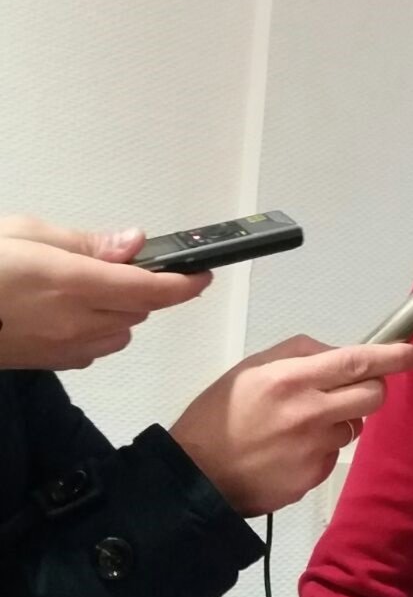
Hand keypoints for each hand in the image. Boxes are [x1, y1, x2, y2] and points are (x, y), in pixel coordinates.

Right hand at [0, 216, 208, 369]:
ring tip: (87, 287)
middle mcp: (74, 321)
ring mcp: (61, 347)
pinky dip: (96, 331)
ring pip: (120, 333)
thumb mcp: (25, 233)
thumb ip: (85, 243)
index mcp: (72, 283)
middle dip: (142, 289)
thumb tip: (132, 243)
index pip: (150, 289)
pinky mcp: (48, 363)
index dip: (184, 283)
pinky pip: (94, 350)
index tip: (203, 274)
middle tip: (120, 265)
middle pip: (140, 311)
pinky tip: (69, 312)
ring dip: (120, 311)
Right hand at [170, 336, 412, 515]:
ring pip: (354, 426)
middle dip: (371, 388)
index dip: (393, 356)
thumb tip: (338, 353)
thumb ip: (299, 354)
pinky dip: (321, 448)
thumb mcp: (251, 368)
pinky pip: (333, 454)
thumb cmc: (219, 415)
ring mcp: (314, 449)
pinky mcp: (313, 477)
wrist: (196, 476)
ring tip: (299, 424)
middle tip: (350, 388)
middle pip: (372, 396)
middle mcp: (309, 413)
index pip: (357, 362)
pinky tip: (290, 449)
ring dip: (340, 420)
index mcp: (292, 379)